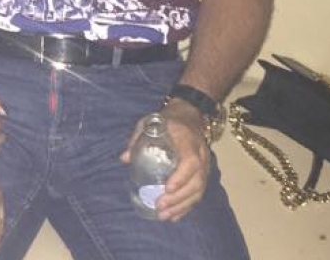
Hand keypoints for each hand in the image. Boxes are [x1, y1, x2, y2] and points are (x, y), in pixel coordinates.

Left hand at [120, 100, 209, 220]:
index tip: (166, 189)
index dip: (181, 177)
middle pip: (196, 181)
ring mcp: (204, 165)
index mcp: (188, 140)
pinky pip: (198, 192)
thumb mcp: (149, 122)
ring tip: (164, 216)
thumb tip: (124, 159)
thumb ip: (137, 138)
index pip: (191, 162)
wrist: (189, 114)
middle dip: (179, 198)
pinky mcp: (203, 173)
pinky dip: (187, 206)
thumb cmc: (168, 119)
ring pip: (199, 190)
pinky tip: (174, 216)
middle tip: (160, 207)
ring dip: (182, 206)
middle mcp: (200, 154)